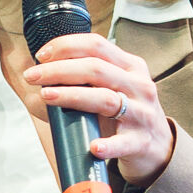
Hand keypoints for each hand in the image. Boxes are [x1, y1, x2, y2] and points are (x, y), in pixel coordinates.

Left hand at [23, 32, 174, 185]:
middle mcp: (138, 85)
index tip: (41, 55)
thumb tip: (39, 72)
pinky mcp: (141, 142)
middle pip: (96, 69)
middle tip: (32, 76)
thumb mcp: (114, 87)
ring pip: (105, 99)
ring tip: (47, 96)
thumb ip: (86, 77)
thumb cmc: (128, 113)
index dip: (66, 46)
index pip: (96, 45)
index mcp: (131, 66)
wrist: (159, 147)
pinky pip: (123, 142)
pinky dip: (107, 145)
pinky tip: (93, 147)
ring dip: (72, 96)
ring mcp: (142, 113)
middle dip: (58, 69)